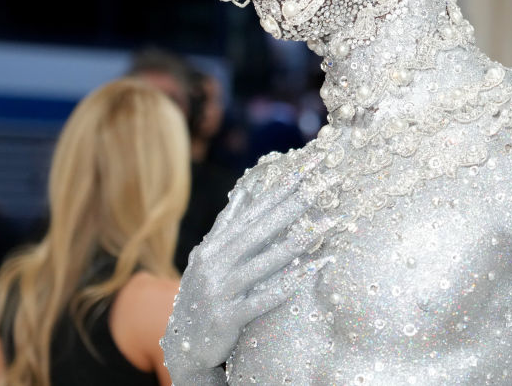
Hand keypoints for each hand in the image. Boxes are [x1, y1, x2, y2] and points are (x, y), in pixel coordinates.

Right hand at [161, 157, 337, 377]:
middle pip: (261, 229)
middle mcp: (215, 262)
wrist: (183, 344)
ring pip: (264, 262)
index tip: (308, 166)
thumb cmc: (204, 293)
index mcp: (215, 244)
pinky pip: (262, 299)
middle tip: (324, 183)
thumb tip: (244, 190)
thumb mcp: (209, 255)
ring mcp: (219, 290)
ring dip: (298, 242)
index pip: (254, 210)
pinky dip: (287, 285)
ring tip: (328, 224)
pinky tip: (311, 271)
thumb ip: (228, 225)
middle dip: (295, 204)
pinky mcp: (226, 317)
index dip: (281, 187)